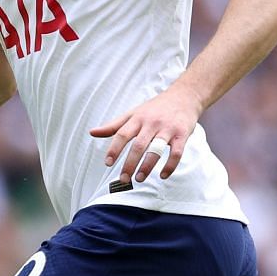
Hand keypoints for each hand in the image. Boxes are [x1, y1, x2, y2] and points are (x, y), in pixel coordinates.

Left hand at [89, 85, 203, 184]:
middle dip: (129, 164)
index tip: (108, 163)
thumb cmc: (155, 108)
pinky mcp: (182, 134)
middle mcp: (151, 123)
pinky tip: (162, 175)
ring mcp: (167, 129)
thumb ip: (114, 125)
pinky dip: (170, 166)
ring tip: (139, 179)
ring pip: (156, 150)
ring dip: (146, 166)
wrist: (184, 96)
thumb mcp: (133, 113)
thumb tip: (92, 132)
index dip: (114, 149)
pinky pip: (176, 153)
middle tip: (123, 179)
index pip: (122, 134)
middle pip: (138, 146)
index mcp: (137, 119)